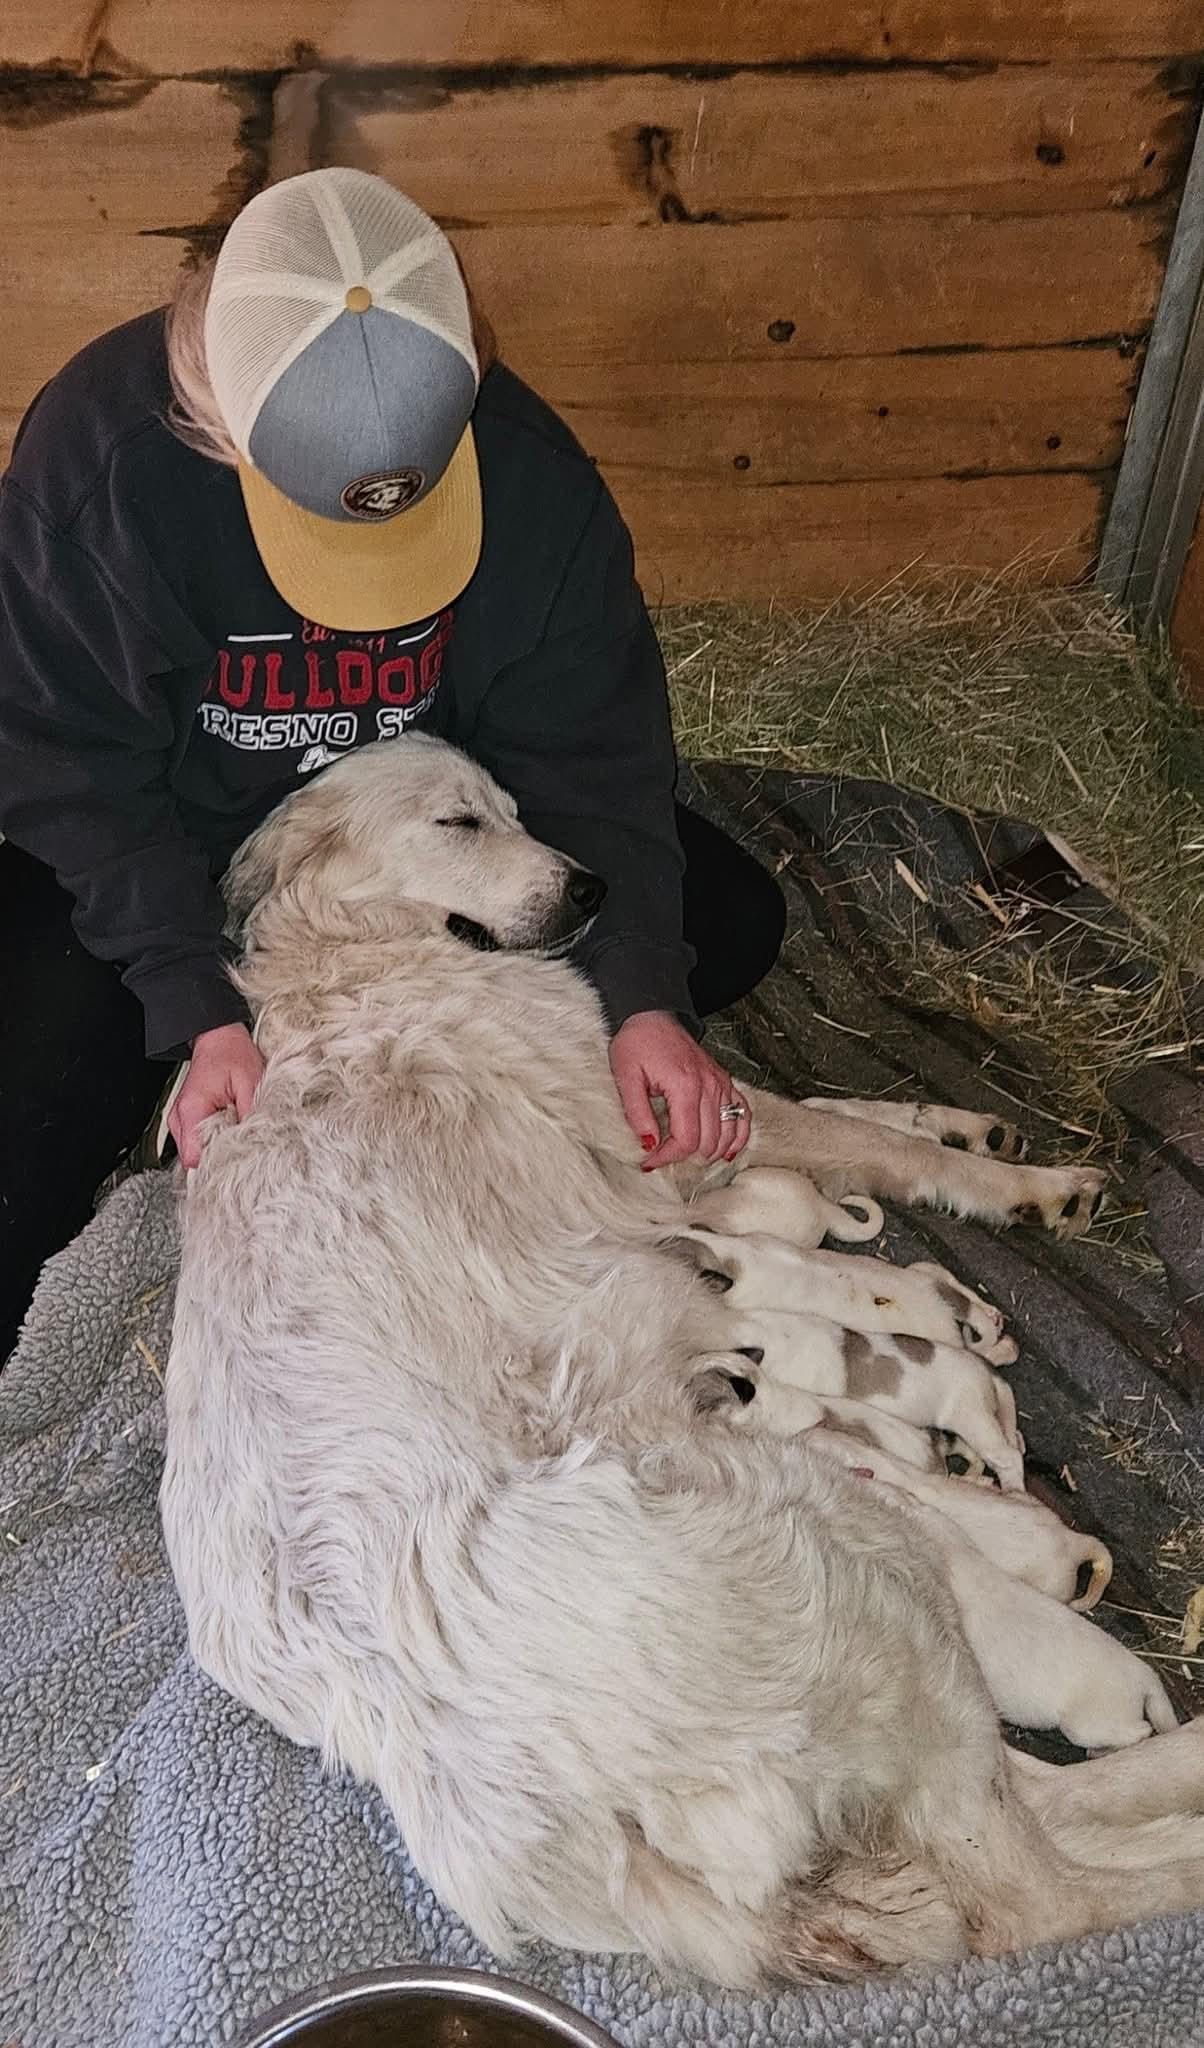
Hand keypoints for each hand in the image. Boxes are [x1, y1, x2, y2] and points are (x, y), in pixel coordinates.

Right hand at [168, 1022, 264, 1169]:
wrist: (219, 1037)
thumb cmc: (231, 1054)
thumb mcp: (250, 1082)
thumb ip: (251, 1115)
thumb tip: (255, 1143)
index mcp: (192, 1110)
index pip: (195, 1158)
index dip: (218, 1163)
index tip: (238, 1158)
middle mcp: (180, 1118)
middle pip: (195, 1159)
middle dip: (220, 1157)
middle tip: (241, 1142)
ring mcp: (181, 1120)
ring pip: (197, 1152)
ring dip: (218, 1147)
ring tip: (235, 1128)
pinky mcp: (188, 1121)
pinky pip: (199, 1142)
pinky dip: (215, 1139)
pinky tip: (228, 1126)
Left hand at [608, 1010, 750, 1169]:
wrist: (652, 1016)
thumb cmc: (637, 1043)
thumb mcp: (625, 1077)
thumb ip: (637, 1113)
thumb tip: (649, 1144)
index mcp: (685, 1086)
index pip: (687, 1140)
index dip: (667, 1158)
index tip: (649, 1162)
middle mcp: (710, 1085)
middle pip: (709, 1142)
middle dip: (685, 1157)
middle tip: (663, 1156)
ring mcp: (721, 1083)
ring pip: (729, 1133)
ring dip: (711, 1152)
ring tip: (688, 1157)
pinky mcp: (724, 1081)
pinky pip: (743, 1114)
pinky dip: (738, 1136)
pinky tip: (727, 1150)